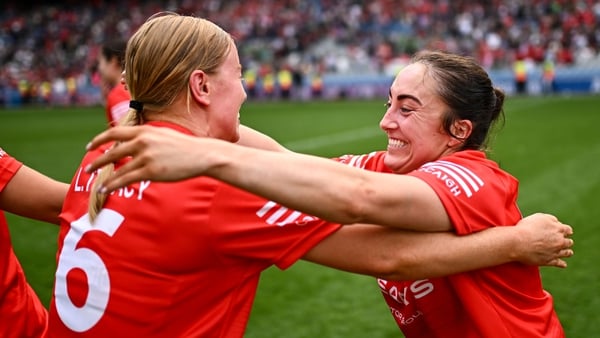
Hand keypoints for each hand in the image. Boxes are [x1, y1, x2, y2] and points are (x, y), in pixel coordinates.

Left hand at [85, 126, 213, 191]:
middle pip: (112, 152)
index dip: (99, 139)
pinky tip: (106, 189)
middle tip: (87, 169)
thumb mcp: (163, 134)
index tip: (90, 146)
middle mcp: (142, 142)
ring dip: (104, 176)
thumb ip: (147, 136)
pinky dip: (113, 185)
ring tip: (95, 183)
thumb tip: (134, 140)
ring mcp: (146, 157)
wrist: (201, 155)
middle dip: (97, 161)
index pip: (114, 132)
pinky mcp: (151, 171)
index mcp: (144, 131)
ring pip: (118, 168)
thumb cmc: (184, 147)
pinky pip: (126, 179)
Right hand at [513, 213, 573, 267]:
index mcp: (558, 229)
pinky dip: (562, 263)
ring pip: (566, 253)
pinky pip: (559, 263)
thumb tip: (557, 222)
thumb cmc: (526, 228)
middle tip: (562, 241)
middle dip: (566, 241)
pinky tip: (563, 264)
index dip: (565, 230)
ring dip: (567, 252)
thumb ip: (550, 219)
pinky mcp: (549, 261)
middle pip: (568, 242)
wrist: (518, 242)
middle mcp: (560, 241)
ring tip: (568, 252)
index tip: (563, 231)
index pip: (567, 229)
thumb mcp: (539, 217)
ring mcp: (555, 252)